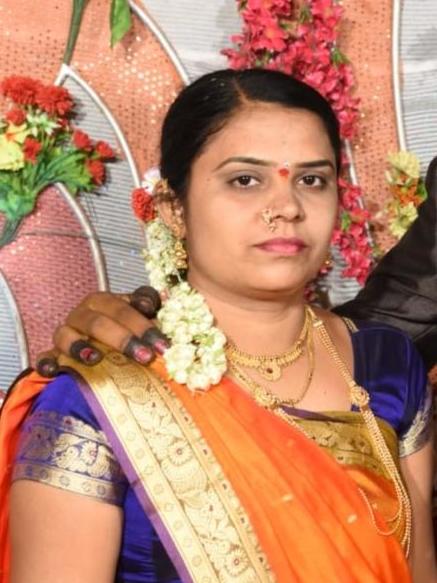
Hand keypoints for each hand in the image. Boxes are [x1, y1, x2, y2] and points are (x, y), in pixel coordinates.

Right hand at [36, 286, 169, 376]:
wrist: (97, 341)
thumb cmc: (122, 327)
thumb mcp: (136, 314)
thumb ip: (146, 304)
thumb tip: (152, 303)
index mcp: (103, 302)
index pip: (123, 310)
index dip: (144, 327)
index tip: (163, 346)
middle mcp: (81, 315)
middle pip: (98, 323)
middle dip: (122, 339)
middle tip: (144, 357)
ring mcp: (65, 334)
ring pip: (66, 335)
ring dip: (80, 347)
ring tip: (96, 359)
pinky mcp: (52, 354)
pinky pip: (44, 357)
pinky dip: (46, 362)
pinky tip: (54, 371)